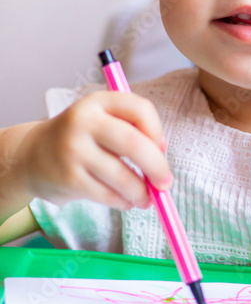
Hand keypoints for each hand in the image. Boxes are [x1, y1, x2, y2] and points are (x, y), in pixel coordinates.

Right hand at [19, 91, 172, 209]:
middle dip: (157, 167)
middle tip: (166, 183)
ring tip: (146, 198)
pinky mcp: (69, 178)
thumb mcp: (101, 120)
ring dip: (141, 192)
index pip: (140, 109)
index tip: (161, 148)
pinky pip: (107, 194)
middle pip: (134, 144)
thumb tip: (161, 153)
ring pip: (122, 176)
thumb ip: (132, 128)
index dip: (157, 131)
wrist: (31, 155)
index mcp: (98, 102)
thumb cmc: (80, 138)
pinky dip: (123, 201)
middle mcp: (84, 122)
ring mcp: (74, 150)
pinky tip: (126, 201)